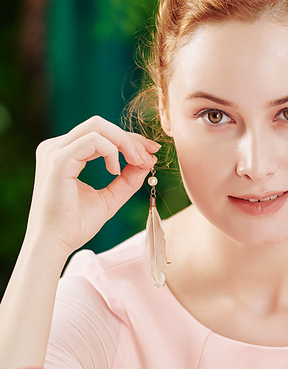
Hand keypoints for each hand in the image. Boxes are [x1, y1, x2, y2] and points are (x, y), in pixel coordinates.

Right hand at [27, 116, 160, 254]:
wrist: (55, 243)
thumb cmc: (75, 225)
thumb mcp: (109, 198)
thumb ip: (127, 180)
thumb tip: (148, 161)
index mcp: (64, 153)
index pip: (100, 133)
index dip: (129, 139)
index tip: (151, 152)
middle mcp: (56, 147)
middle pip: (100, 125)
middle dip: (130, 137)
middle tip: (150, 156)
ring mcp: (55, 151)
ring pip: (97, 127)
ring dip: (125, 143)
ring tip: (138, 163)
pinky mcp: (58, 160)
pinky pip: (93, 140)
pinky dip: (111, 152)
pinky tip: (115, 172)